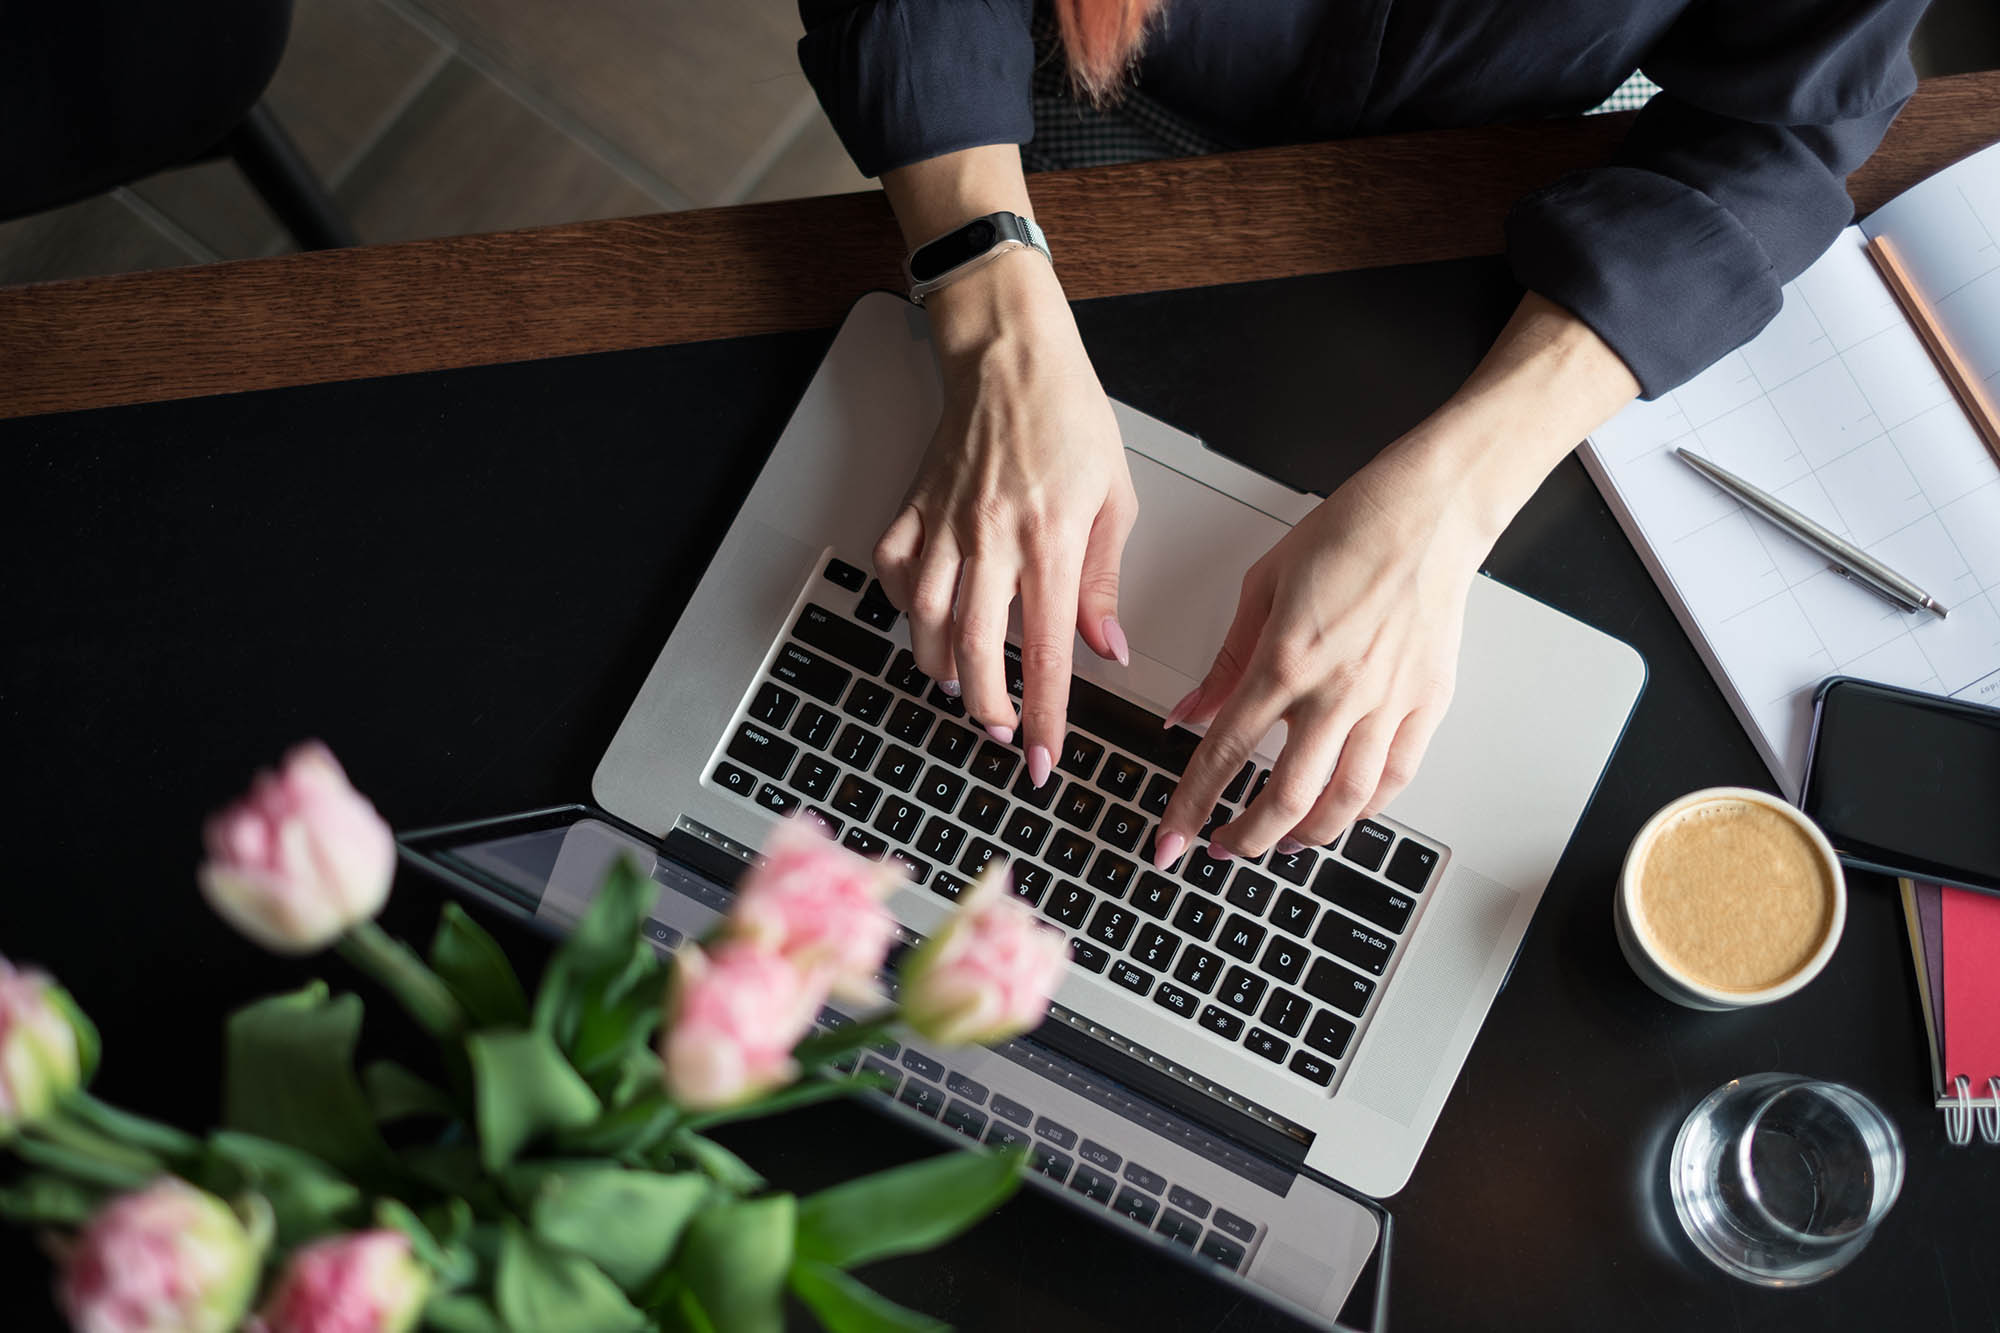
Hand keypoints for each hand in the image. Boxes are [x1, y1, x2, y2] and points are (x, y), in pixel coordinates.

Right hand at [873, 254, 1136, 786]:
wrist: (1011, 352)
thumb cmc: (1069, 416)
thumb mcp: (1116, 499)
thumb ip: (1105, 582)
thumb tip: (1107, 648)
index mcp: (1050, 539)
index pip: (1049, 650)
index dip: (1047, 714)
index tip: (1045, 758)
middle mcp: (992, 537)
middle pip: (978, 650)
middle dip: (987, 707)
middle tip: (1000, 732)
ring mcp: (945, 523)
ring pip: (926, 620)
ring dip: (943, 667)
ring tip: (964, 686)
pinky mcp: (914, 506)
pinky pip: (893, 571)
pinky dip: (904, 606)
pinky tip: (924, 620)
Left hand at [1152, 289, 1641, 864]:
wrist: (1428, 513)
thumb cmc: (1349, 533)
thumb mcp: (1262, 587)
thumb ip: (1225, 662)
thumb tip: (1190, 714)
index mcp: (1285, 660)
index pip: (1223, 755)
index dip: (1192, 806)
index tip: (1172, 837)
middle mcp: (1337, 692)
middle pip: (1286, 799)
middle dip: (1245, 839)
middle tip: (1224, 849)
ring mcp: (1387, 704)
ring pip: (1344, 803)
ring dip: (1304, 837)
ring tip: (1278, 843)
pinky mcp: (1427, 705)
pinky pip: (1394, 780)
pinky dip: (1364, 810)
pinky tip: (1341, 814)